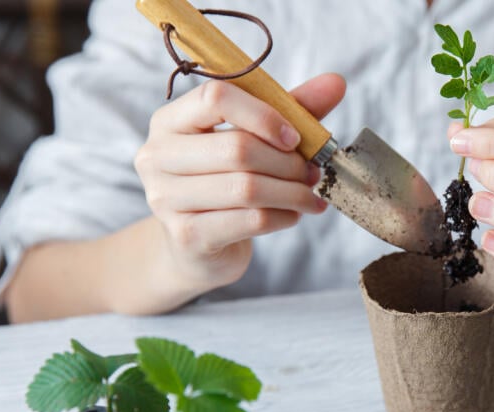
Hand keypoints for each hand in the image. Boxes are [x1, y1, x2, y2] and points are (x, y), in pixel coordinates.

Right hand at [134, 74, 344, 290]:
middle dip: (287, 162)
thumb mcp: (255, 139)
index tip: (295, 138)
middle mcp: (157, 155)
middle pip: (237, 148)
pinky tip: (294, 215)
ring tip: (310, 195)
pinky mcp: (186, 236)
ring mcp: (166, 198)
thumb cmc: (226, 181)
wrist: (197, 246)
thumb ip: (292, 110)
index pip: (215, 97)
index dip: (264, 115)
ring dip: (292, 192)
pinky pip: (250, 221)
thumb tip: (336, 82)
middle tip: (313, 173)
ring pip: (246, 188)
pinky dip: (283, 216)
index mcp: (170, 120)